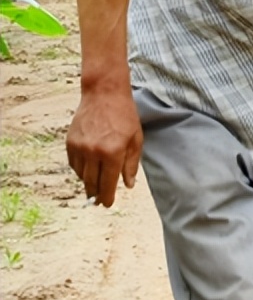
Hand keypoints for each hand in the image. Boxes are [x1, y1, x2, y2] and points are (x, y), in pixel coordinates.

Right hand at [66, 86, 142, 206]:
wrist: (104, 94)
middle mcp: (93, 152)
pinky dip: (80, 171)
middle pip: (91, 182)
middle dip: (96, 194)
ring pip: (81, 175)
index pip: (108, 183)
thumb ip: (131, 164)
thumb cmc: (125, 115)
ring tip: (93, 188)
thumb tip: (128, 185)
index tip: (107, 205)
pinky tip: (87, 171)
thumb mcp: (136, 139)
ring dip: (87, 183)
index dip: (107, 197)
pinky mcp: (70, 142)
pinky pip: (73, 164)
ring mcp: (79, 147)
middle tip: (99, 201)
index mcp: (113, 152)